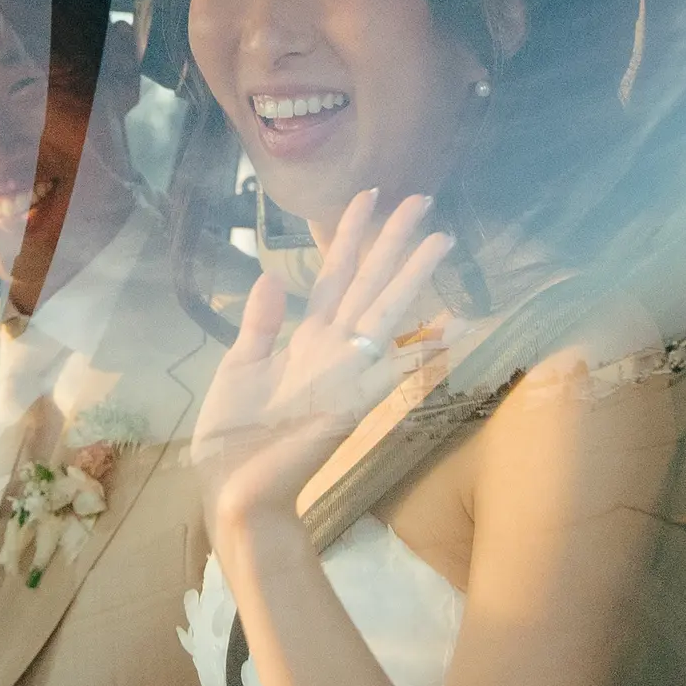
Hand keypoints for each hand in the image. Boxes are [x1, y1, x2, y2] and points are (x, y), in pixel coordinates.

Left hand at [192, 189, 450, 537]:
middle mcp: (332, 350)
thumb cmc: (232, 436)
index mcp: (304, 339)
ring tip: (439, 238)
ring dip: (411, 278)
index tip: (368, 196)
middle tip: (422, 197)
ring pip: (383, 313)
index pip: (334, 274)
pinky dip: (424, 351)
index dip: (349, 235)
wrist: (233, 490)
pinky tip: (453, 326)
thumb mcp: (238, 367)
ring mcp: (345, 375)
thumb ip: (259, 323)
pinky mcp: (350, 404)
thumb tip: (272, 276)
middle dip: (393, 241)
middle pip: (368, 283)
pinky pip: (393, 371)